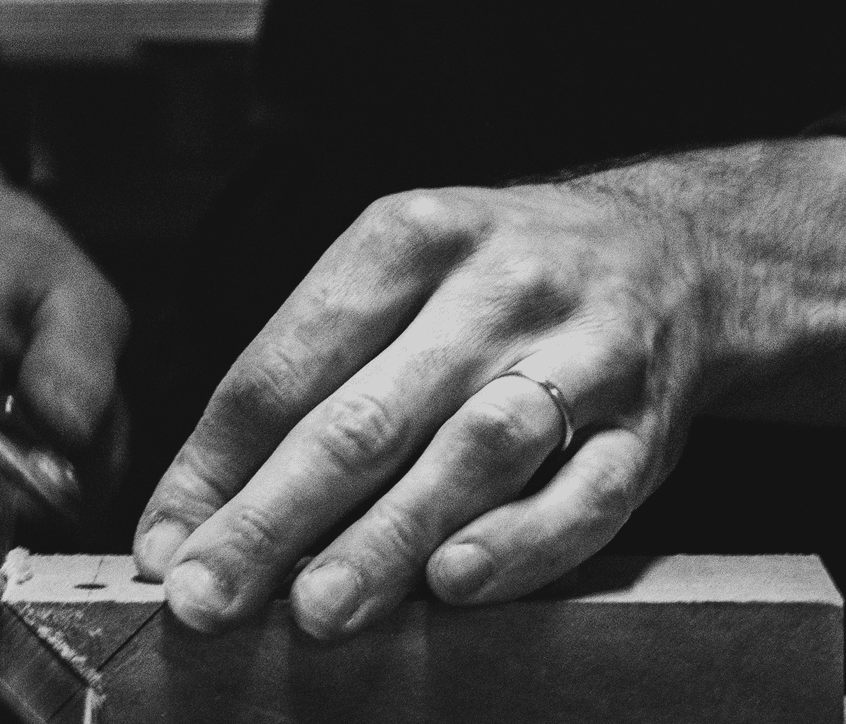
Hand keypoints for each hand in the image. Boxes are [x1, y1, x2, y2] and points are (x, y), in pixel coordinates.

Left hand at [131, 137, 845, 638]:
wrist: (680, 253)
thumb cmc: (493, 282)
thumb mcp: (396, 278)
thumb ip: (300, 381)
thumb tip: (187, 516)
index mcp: (410, 236)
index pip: (290, 358)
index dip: (218, 458)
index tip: (165, 544)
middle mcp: (497, 284)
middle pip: (369, 412)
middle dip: (276, 514)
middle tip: (208, 596)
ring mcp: (583, 353)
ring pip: (474, 451)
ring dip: (389, 536)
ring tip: (317, 609)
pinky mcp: (651, 425)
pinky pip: (587, 493)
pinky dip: (522, 542)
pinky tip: (456, 584)